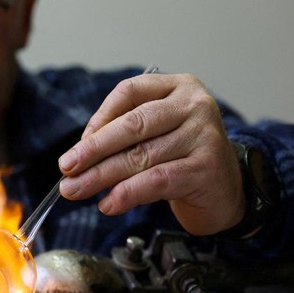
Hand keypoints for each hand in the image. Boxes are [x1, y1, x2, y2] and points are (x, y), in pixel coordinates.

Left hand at [58, 72, 243, 234]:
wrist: (227, 191)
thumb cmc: (183, 159)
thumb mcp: (155, 136)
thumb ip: (124, 137)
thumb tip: (79, 154)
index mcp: (177, 87)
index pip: (129, 92)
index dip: (100, 118)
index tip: (78, 145)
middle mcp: (194, 105)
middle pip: (132, 125)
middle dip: (92, 150)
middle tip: (66, 168)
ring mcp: (203, 135)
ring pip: (140, 156)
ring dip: (101, 176)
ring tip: (76, 189)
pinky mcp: (205, 168)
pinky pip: (156, 180)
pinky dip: (127, 193)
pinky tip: (109, 203)